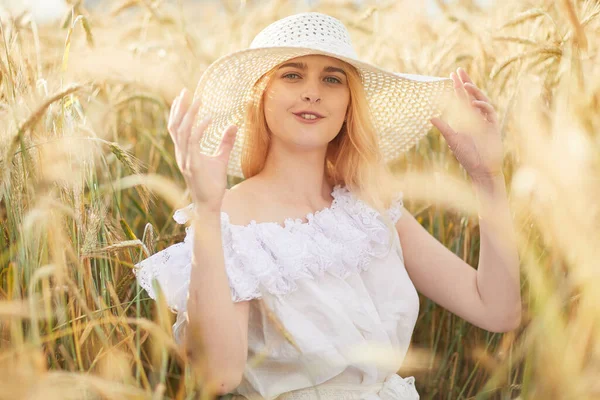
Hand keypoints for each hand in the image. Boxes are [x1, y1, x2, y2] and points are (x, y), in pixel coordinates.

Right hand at [168, 88, 237, 211]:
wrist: (210, 204)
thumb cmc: (213, 184)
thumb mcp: (221, 159)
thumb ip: (225, 142)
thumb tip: (234, 125)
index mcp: (184, 151)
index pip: (176, 127)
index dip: (178, 111)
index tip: (184, 96)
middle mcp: (181, 154)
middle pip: (175, 126)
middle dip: (180, 107)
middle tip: (186, 91)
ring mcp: (185, 159)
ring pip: (182, 132)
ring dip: (189, 114)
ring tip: (199, 100)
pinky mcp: (193, 165)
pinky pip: (193, 142)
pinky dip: (200, 128)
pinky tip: (209, 118)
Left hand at [431, 68, 503, 183]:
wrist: (481, 169)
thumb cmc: (467, 156)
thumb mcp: (453, 139)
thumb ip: (444, 127)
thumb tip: (430, 117)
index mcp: (466, 119)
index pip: (461, 99)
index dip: (457, 87)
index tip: (452, 75)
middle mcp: (476, 117)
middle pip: (471, 95)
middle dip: (466, 82)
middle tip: (459, 70)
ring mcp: (485, 120)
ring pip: (481, 100)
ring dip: (474, 91)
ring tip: (464, 85)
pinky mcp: (493, 126)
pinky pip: (489, 111)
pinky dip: (482, 105)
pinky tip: (473, 103)